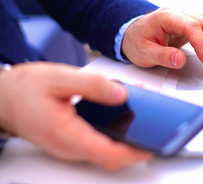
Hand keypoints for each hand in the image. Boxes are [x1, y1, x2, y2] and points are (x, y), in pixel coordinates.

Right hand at [0, 62, 151, 170]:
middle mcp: (70, 146)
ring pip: (106, 149)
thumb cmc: (26, 88)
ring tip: (146, 120)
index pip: (106, 154)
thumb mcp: (58, 78)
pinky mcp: (73, 138)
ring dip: (128, 138)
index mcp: (66, 133)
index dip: (133, 152)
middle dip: (136, 147)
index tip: (152, 145)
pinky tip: (125, 113)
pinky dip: (116, 130)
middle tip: (157, 132)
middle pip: (110, 156)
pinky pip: (99, 140)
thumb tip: (121, 94)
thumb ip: (91, 85)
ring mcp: (71, 145)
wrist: (6, 97)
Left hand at [122, 8, 202, 68]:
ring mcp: (187, 16)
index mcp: (166, 16)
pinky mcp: (193, 22)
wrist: (135, 32)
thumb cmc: (137, 41)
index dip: (201, 43)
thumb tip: (179, 60)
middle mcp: (179, 12)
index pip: (190, 26)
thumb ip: (161, 56)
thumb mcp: (143, 52)